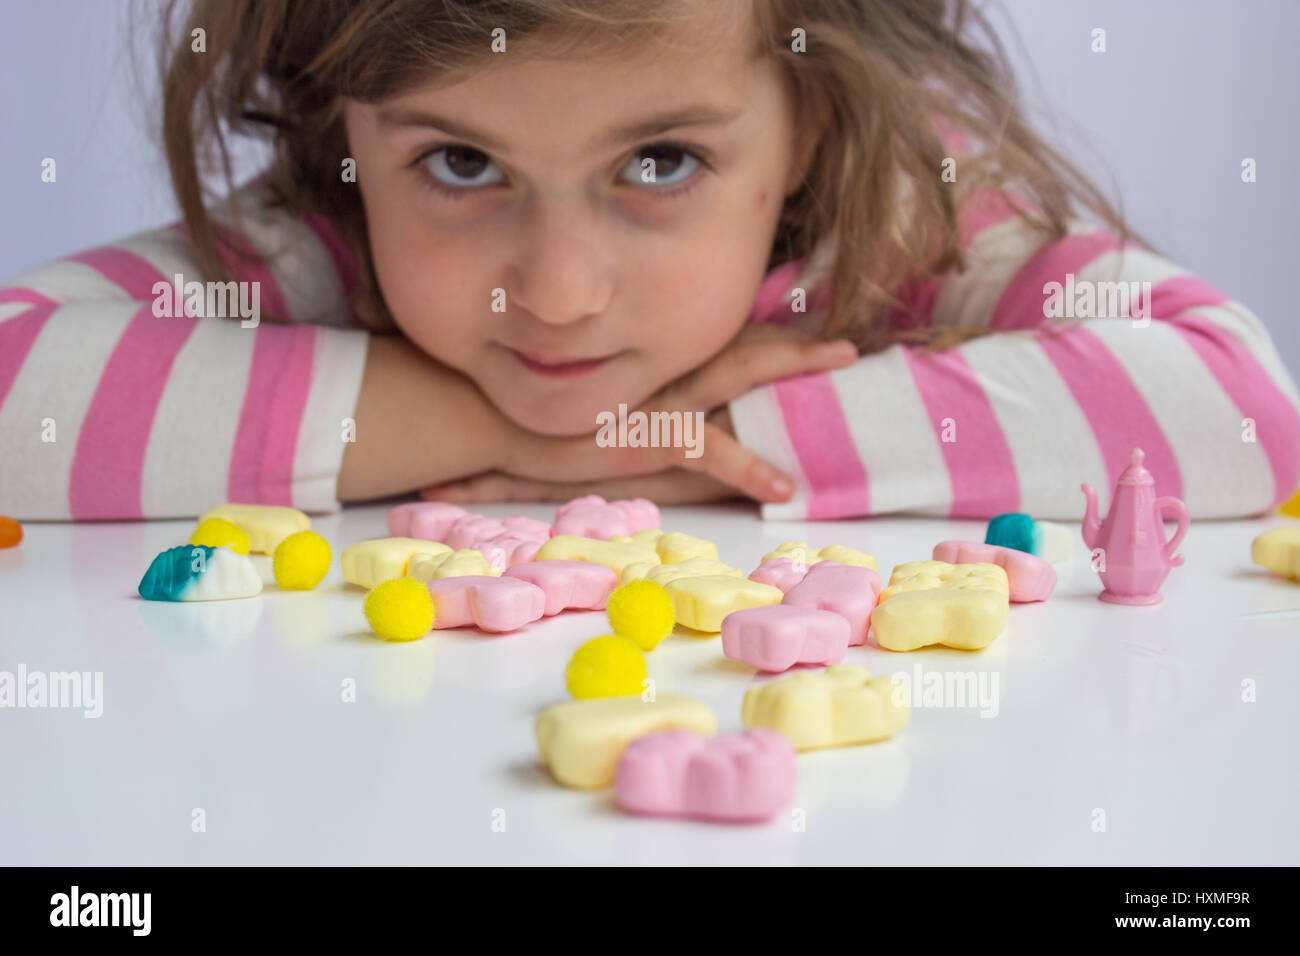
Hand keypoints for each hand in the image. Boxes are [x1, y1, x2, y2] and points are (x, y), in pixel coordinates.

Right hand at [421, 324, 858, 504]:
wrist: (487, 415)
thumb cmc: (536, 409)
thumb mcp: (588, 396)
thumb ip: (623, 392)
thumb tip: (664, 407)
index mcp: (653, 359)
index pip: (720, 336)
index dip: (765, 333)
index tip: (810, 326)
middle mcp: (661, 367)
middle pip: (742, 345)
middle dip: (796, 345)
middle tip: (848, 345)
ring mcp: (657, 397)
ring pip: (738, 372)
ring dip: (793, 370)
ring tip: (844, 361)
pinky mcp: (645, 437)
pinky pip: (708, 449)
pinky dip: (748, 467)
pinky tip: (784, 488)